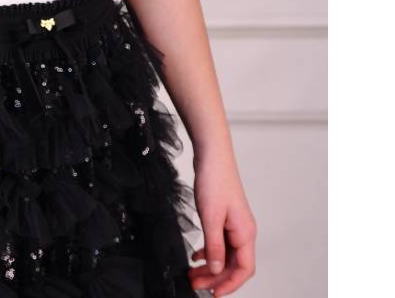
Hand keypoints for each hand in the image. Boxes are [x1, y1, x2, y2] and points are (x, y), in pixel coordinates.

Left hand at [186, 145, 256, 295]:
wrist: (212, 153)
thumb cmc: (214, 179)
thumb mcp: (210, 216)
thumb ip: (214, 245)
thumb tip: (216, 269)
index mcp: (245, 232)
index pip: (244, 269)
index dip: (230, 284)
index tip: (213, 294)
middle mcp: (243, 230)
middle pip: (233, 264)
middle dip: (215, 278)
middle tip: (195, 284)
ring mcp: (234, 223)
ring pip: (225, 254)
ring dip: (210, 266)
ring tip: (192, 273)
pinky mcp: (224, 216)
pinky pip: (219, 242)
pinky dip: (209, 251)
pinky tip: (196, 255)